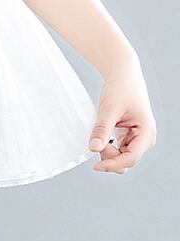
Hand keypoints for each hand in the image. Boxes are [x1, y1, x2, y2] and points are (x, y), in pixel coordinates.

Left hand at [88, 57, 156, 174]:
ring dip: (107, 150)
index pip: (131, 158)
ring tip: (100, 132)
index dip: (113, 164)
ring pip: (121, 157)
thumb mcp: (109, 108)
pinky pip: (118, 149)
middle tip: (96, 138)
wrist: (123, 74)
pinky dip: (107, 145)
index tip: (96, 166)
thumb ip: (101, 129)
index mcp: (146, 133)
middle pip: (126, 160)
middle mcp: (145, 138)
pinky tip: (102, 135)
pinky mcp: (129, 136)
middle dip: (109, 155)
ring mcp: (137, 138)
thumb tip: (93, 148)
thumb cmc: (121, 87)